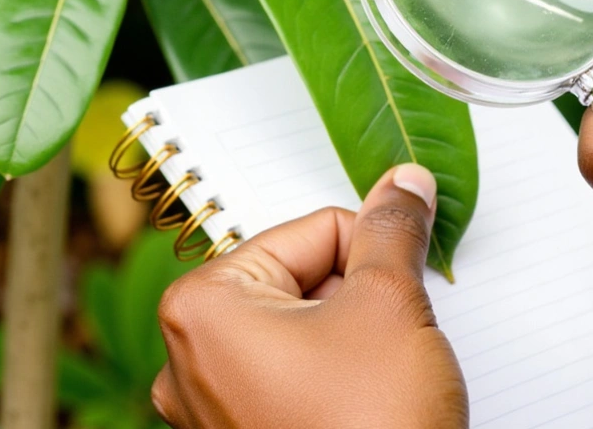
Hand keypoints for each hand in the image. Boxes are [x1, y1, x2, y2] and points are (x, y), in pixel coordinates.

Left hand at [151, 165, 467, 428]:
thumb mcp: (389, 306)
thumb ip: (391, 232)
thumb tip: (403, 186)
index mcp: (201, 305)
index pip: (309, 232)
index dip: (368, 251)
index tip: (396, 284)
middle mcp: (188, 356)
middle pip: (298, 280)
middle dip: (354, 299)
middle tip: (386, 342)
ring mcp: (210, 407)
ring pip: (300, 332)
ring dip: (348, 340)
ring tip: (374, 380)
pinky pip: (290, 379)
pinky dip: (332, 379)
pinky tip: (360, 405)